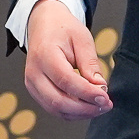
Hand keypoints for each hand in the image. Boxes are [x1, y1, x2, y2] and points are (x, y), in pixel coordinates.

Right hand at [24, 0, 111, 119]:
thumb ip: (90, 64)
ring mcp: (31, 84)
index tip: (105, 97)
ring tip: (99, 107)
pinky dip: (72, 112)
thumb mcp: (82, 38)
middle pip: (58, 101)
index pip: (66, 81)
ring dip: (80, 113)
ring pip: (56, 110)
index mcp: (44, 55)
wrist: (43, 25)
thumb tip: (100, 88)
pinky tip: (87, 105)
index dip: (87, 93)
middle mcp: (34, 73)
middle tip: (106, 105)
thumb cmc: (63, 29)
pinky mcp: (35, 92)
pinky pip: (54, 109)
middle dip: (85, 108)